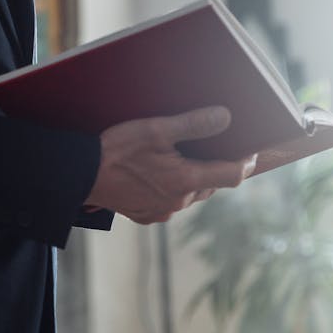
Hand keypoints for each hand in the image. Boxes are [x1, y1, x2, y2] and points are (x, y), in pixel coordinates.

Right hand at [84, 105, 255, 223]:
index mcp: (185, 181)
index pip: (232, 175)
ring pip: (190, 193)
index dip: (246, 162)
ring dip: (193, 176)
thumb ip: (193, 124)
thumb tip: (225, 117)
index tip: (253, 150)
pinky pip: (169, 202)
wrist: (79, 175)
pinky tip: (157, 171)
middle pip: (210, 184)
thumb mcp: (155, 129)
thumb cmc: (116, 149)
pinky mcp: (146, 215)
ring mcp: (161, 212)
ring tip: (184, 156)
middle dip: (216, 166)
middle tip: (216, 146)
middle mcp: (178, 202)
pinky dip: (171, 187)